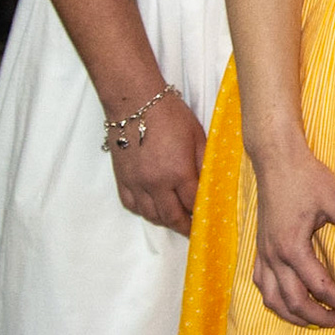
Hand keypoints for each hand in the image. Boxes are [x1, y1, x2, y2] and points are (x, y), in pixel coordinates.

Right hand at [107, 92, 206, 235]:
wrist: (135, 104)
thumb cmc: (170, 115)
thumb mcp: (198, 136)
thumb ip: (204, 162)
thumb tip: (212, 181)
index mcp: (178, 173)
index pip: (193, 204)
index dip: (202, 214)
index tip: (208, 219)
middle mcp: (156, 184)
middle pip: (171, 216)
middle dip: (184, 226)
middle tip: (194, 230)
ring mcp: (136, 184)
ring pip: (151, 215)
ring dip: (165, 220)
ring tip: (177, 221)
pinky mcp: (122, 180)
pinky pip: (132, 205)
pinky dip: (144, 211)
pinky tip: (153, 210)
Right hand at [249, 143, 334, 326]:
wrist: (277, 160)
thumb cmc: (308, 177)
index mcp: (293, 247)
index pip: (319, 287)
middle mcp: (274, 256)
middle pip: (293, 302)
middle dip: (318, 317)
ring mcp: (263, 253)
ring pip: (272, 299)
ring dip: (294, 315)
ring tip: (318, 319)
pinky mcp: (260, 248)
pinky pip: (261, 284)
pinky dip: (275, 299)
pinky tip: (290, 300)